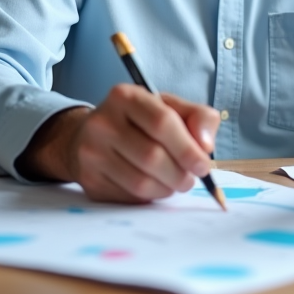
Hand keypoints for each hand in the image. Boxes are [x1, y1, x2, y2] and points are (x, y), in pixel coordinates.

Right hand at [18, 84, 219, 202]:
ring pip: (141, 182)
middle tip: (190, 179)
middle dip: (180, 174)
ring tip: (174, 182)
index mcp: (125, 96)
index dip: (187, 148)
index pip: (162, 122)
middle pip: (152, 156)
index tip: (203, 165)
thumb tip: (205, 146)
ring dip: (167, 188)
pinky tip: (154, 186)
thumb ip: (198, 117)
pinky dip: (150, 197)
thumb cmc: (138, 122)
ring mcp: (91, 153)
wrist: (87, 136)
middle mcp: (102, 122)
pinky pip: (129, 197)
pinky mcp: (89, 180)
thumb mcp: (169, 107)